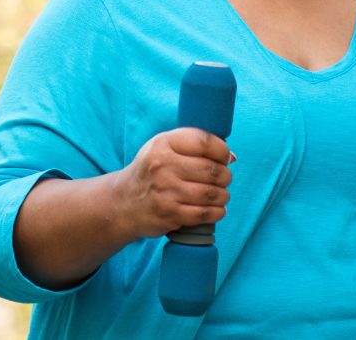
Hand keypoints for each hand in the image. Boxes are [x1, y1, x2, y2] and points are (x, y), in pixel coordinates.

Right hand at [113, 127, 232, 240]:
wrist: (124, 202)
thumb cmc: (151, 171)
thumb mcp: (163, 148)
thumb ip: (194, 146)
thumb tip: (231, 157)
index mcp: (163, 144)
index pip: (204, 142)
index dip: (222, 150)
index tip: (224, 157)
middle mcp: (162, 166)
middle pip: (212, 170)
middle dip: (225, 176)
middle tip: (224, 179)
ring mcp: (165, 191)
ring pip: (212, 194)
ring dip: (223, 196)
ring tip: (221, 195)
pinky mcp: (169, 214)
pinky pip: (205, 213)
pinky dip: (217, 212)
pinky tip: (216, 209)